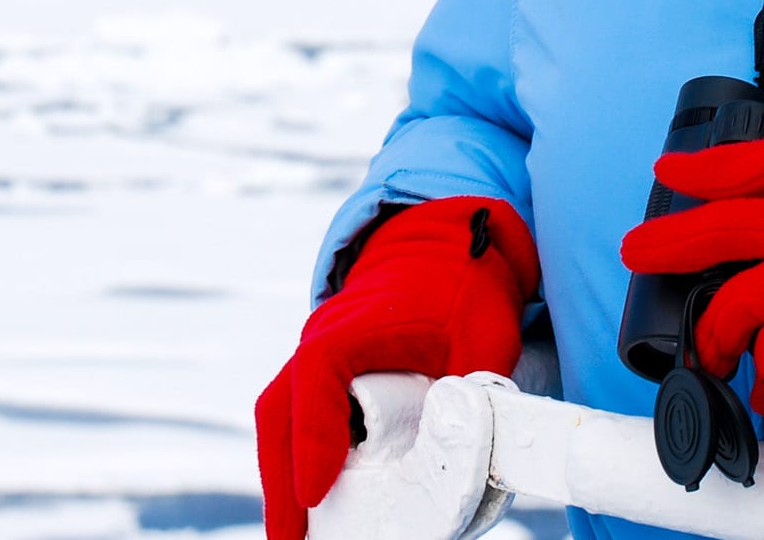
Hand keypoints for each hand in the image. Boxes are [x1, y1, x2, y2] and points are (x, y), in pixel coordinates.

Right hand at [256, 196, 539, 539]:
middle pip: (280, 411)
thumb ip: (479, 389)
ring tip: (292, 534)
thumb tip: (472, 449)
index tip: (313, 493)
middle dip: (279, 480)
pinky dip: (296, 457)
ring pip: (281, 417)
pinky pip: (296, 416)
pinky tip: (310, 503)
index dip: (312, 438)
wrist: (445, 252)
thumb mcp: (485, 336)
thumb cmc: (464, 291)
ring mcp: (317, 355)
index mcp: (356, 326)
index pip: (318, 380)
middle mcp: (323, 338)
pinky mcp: (325, 373)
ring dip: (280, 475)